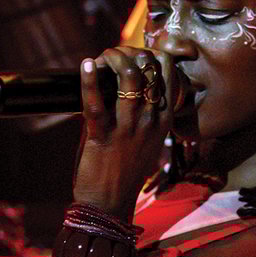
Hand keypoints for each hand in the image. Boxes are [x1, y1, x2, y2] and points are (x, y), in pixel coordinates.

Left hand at [72, 47, 188, 215]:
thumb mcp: (145, 137)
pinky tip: (86, 65)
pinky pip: (96, 103)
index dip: (151, 53)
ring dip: (113, 59)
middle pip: (149, 70)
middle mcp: (151, 120)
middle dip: (130, 53)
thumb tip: (123, 80)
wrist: (110, 203)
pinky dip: (89, 80)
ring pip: (129, 79)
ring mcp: (129, 129)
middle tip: (112, 54)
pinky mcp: (103, 137)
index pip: (168, 72)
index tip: (133, 54)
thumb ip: (141, 110)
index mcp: (164, 119)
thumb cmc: (124, 168)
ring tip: (101, 58)